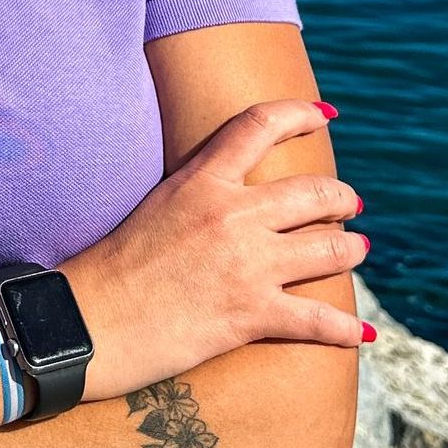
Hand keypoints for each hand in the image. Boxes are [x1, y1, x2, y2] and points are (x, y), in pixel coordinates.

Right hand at [63, 99, 369, 396]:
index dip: (301, 113)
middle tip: (349, 205)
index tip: (326, 114)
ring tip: (357, 250)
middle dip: (342, 198)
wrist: (87, 323)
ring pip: (331, 249)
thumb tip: (223, 193)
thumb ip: (196, 193)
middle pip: (315, 191)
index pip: (261, 126)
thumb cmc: (108, 269)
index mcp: (202, 181)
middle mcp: (233, 215)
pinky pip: (318, 319)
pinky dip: (345, 328)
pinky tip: (361, 334)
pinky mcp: (250, 314)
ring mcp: (247, 265)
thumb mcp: (154, 207)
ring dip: (352, 250)